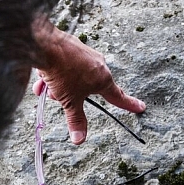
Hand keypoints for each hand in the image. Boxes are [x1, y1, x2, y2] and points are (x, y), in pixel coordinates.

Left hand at [33, 17, 144, 144]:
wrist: (45, 44)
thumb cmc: (62, 71)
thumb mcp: (69, 101)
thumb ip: (76, 120)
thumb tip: (79, 139)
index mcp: (103, 79)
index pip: (118, 97)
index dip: (129, 105)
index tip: (140, 107)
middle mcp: (98, 65)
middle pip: (87, 88)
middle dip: (71, 94)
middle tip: (57, 95)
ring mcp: (86, 54)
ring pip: (74, 77)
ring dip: (60, 85)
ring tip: (46, 86)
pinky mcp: (73, 47)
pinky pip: (66, 65)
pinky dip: (55, 73)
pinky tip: (43, 77)